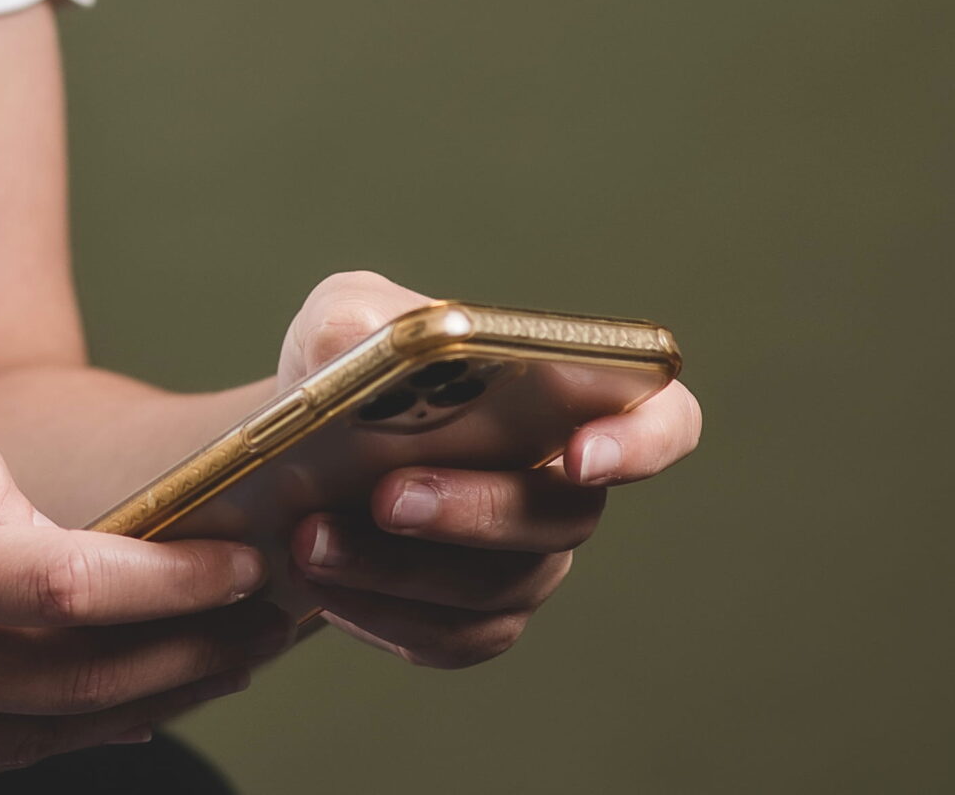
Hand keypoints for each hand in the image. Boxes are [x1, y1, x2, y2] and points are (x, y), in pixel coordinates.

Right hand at [0, 412, 287, 794]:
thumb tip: (39, 526)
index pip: (71, 589)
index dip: (176, 578)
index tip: (248, 553)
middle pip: (82, 680)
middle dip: (196, 648)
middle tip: (279, 612)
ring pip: (47, 738)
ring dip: (151, 699)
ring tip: (225, 660)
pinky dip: (63, 734)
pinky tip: (111, 702)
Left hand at [275, 270, 703, 668]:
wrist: (291, 450)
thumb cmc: (348, 367)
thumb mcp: (339, 318)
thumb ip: (352, 318)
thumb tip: (355, 343)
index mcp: (560, 395)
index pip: (663, 419)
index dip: (643, 441)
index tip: (580, 455)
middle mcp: (559, 486)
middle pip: (563, 517)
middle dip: (471, 509)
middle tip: (384, 494)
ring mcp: (524, 561)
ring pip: (499, 586)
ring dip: (399, 567)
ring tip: (310, 537)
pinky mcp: (476, 620)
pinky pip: (452, 638)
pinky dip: (378, 612)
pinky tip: (318, 580)